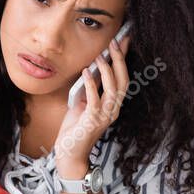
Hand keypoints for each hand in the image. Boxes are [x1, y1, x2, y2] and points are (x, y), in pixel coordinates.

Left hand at [54, 33, 130, 175]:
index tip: (124, 40)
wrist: (69, 153)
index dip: (124, 59)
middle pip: (123, 81)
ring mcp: (105, 116)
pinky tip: (85, 72)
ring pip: (113, 89)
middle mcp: (113, 110)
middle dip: (119, 60)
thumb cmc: (75, 128)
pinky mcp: (92, 121)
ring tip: (99, 55)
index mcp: (113, 105)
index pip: (123, 78)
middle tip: (113, 42)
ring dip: (106, 70)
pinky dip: (91, 84)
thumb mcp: (83, 103)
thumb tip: (91, 68)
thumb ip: (90, 88)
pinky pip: (95, 100)